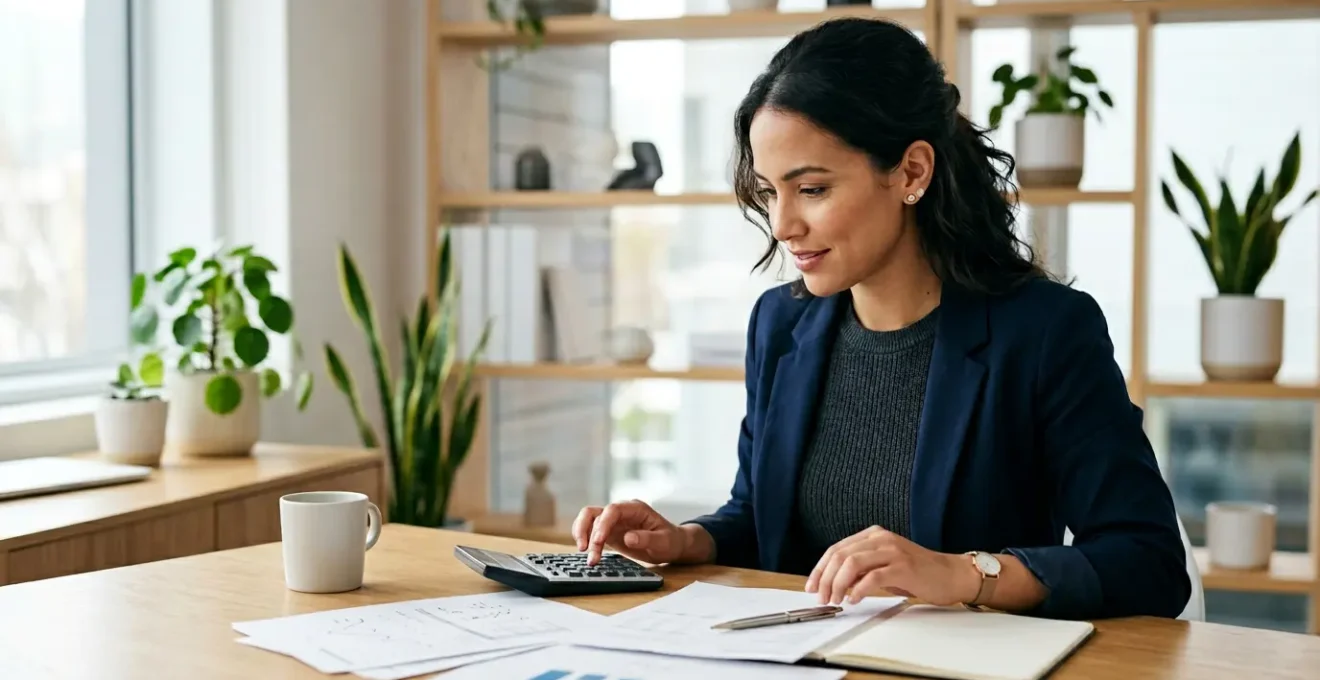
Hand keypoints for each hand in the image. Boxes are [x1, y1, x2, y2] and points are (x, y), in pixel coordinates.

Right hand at [572, 500, 689, 565]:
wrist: (671, 545)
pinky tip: (588, 554)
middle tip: (585, 551)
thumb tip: (628, 538)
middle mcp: (621, 511)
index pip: (612, 510)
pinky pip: (591, 531)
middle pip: (594, 513)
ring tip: (586, 556)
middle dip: (586, 531)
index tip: (598, 542)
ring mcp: (613, 521)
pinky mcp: (609, 531)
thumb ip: (647, 539)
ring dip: (582, 535)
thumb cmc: (670, 541)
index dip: (602, 525)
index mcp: (635, 508)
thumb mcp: (664, 542)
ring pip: (588, 520)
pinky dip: (586, 540)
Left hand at [805, 526, 979, 605]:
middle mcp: (881, 538)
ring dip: (838, 584)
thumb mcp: (883, 567)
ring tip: (836, 600)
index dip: (820, 569)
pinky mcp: (903, 567)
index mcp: (873, 535)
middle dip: (825, 578)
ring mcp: (892, 551)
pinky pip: (872, 576)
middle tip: (821, 597)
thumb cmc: (917, 573)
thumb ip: (861, 570)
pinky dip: (858, 590)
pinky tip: (854, 599)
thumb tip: (834, 583)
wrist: (951, 574)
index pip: (836, 549)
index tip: (811, 586)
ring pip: (852, 563)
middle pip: (840, 555)